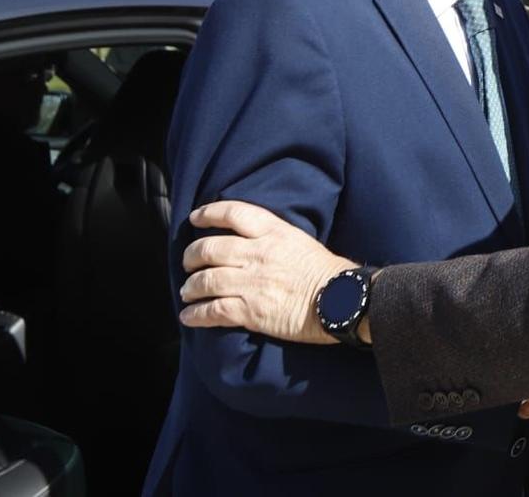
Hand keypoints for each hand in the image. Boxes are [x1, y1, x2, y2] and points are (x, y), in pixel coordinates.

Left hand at [177, 199, 355, 344]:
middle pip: (209, 248)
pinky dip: (196, 315)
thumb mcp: (299, 240)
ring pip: (205, 281)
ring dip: (190, 287)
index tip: (195, 218)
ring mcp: (252, 283)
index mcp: (273, 232)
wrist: (341, 300)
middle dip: (191, 256)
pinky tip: (189, 316)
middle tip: (188, 262)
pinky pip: (213, 311)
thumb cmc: (326, 271)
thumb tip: (248, 241)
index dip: (208, 213)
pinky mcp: (251, 312)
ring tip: (187, 291)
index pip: (232, 213)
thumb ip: (272, 238)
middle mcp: (257, 254)